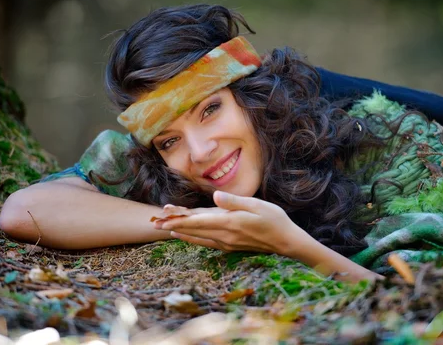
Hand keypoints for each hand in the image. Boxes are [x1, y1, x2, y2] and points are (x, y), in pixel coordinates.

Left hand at [154, 191, 303, 254]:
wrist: (286, 242)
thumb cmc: (274, 220)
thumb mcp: (257, 205)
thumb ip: (234, 201)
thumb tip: (215, 196)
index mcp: (230, 222)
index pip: (199, 221)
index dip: (180, 219)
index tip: (164, 218)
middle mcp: (225, 235)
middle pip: (194, 230)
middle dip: (174, 226)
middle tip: (155, 223)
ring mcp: (227, 243)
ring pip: (198, 237)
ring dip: (181, 233)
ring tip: (165, 230)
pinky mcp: (231, 246)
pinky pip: (207, 242)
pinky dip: (194, 238)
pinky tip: (187, 237)